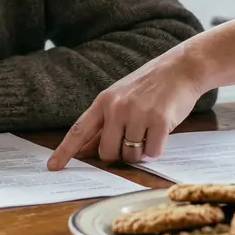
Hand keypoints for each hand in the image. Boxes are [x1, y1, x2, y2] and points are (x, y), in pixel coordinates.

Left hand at [46, 52, 204, 170]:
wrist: (181, 68)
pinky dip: (156, 148)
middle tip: (132, 137)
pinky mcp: (159, 122)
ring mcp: (138, 114)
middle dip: (119, 153)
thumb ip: (103, 124)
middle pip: (107, 152)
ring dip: (140, 150)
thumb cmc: (150, 85)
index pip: (79, 130)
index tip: (53, 167)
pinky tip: (161, 130)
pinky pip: (152, 153)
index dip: (65, 151)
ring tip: (149, 128)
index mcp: (104, 101)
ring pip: (130, 155)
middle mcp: (117, 108)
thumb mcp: (121, 98)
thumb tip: (85, 150)